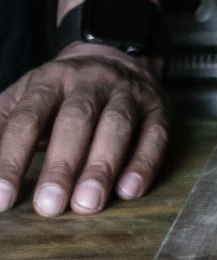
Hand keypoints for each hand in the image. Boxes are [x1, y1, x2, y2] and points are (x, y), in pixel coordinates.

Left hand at [0, 48, 168, 215]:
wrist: (113, 54)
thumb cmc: (58, 94)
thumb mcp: (21, 99)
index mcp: (50, 80)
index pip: (29, 118)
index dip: (12, 158)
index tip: (2, 198)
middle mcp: (91, 81)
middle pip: (76, 119)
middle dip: (62, 164)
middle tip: (49, 206)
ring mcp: (128, 93)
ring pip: (117, 125)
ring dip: (102, 165)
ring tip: (87, 204)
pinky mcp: (157, 109)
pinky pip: (155, 134)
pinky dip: (144, 163)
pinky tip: (129, 191)